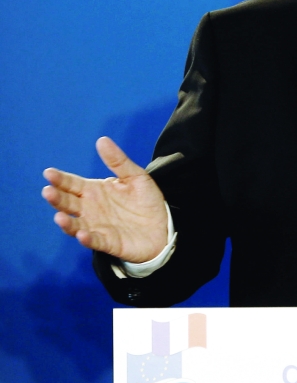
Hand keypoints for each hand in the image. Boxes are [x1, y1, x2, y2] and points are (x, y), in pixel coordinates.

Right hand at [42, 137, 167, 262]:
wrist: (163, 226)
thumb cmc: (146, 201)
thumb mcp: (136, 177)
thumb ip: (118, 161)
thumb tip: (102, 140)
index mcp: (94, 191)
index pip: (72, 184)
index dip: (60, 179)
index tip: (49, 173)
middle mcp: (90, 209)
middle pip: (68, 203)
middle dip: (57, 198)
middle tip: (48, 191)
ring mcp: (97, 227)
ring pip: (75, 225)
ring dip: (66, 222)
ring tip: (59, 216)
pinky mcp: (108, 242)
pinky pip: (94, 241)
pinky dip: (87, 239)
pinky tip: (82, 234)